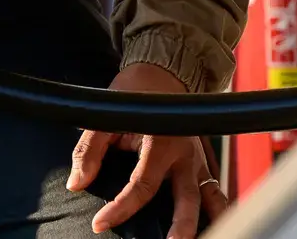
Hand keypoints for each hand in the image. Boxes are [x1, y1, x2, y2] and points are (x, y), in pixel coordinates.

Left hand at [68, 64, 229, 237]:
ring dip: (209, 221)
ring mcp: (199, 159)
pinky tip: (216, 224)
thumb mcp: (105, 117)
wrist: (162, 73)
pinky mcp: (206, 162)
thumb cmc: (133, 94)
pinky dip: (218, 208)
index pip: (140, 185)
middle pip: (187, 197)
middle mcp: (184, 152)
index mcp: (160, 140)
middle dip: (182, 225)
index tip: (101, 224)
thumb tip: (77, 183)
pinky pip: (216, 189)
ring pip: (210, 195)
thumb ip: (90, 150)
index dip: (120, 208)